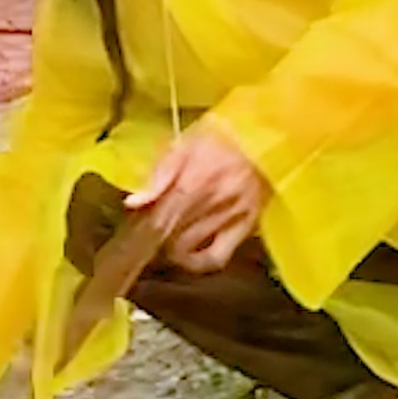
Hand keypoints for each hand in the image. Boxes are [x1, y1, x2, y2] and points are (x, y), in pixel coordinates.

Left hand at [125, 127, 268, 272]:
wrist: (264, 136)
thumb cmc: (221, 137)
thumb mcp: (185, 144)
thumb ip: (159, 175)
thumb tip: (133, 202)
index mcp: (194, 180)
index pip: (160, 217)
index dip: (143, 229)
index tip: (134, 231)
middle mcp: (213, 203)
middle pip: (171, 236)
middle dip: (155, 238)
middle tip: (149, 233)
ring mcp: (231, 217)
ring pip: (189, 249)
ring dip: (172, 248)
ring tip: (167, 240)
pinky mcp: (246, 227)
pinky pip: (217, 257)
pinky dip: (198, 262)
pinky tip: (189, 257)